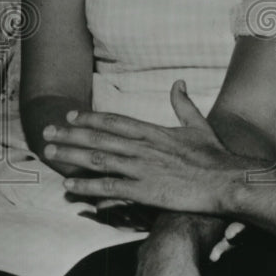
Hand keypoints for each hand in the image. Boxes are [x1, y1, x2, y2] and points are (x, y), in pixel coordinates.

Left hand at [42, 81, 245, 215]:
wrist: (227, 181)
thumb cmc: (216, 156)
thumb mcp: (199, 125)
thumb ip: (183, 105)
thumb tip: (178, 83)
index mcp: (154, 131)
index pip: (114, 121)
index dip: (90, 117)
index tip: (70, 114)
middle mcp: (143, 147)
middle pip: (99, 137)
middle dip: (70, 133)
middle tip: (47, 131)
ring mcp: (141, 169)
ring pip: (98, 159)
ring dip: (71, 154)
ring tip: (50, 152)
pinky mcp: (144, 191)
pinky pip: (108, 187)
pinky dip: (86, 185)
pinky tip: (69, 184)